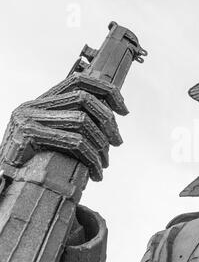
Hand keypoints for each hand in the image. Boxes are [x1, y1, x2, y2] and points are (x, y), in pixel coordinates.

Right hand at [0, 73, 127, 180]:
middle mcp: (33, 105)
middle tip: (118, 142)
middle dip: (108, 121)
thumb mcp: (53, 138)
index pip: (79, 81)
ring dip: (101, 145)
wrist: (6, 181)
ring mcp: (28, 118)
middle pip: (84, 98)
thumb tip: (110, 126)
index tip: (124, 110)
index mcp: (42, 101)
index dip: (106, 91)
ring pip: (82, 120)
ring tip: (105, 164)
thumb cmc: (33, 162)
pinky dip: (92, 158)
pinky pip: (74, 142)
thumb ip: (74, 125)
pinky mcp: (28, 135)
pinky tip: (96, 173)